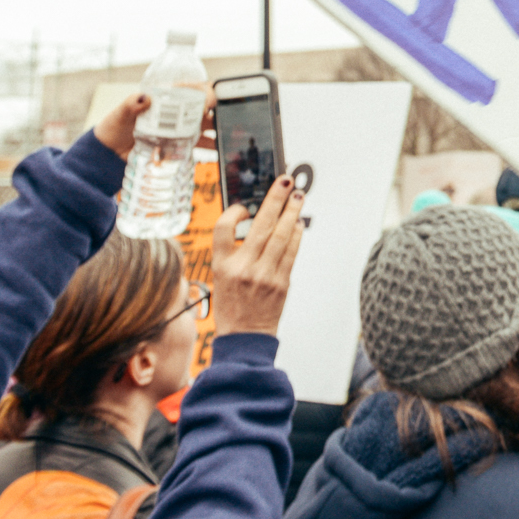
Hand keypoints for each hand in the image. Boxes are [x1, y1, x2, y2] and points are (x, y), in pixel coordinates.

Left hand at [93, 87, 218, 158]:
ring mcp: (176, 129)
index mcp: (164, 98)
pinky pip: (196, 144)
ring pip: (203, 124)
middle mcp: (174, 112)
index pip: (190, 89)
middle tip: (224, 117)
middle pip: (201, 106)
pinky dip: (209, 146)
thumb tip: (144, 98)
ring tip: (225, 134)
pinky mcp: (176, 145)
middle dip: (216, 109)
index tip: (211, 100)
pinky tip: (217, 150)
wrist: (107, 155)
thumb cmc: (113, 129)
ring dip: (216, 128)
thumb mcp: (120, 115)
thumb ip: (130, 105)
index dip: (204, 91)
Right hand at [211, 175, 304, 336]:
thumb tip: (256, 222)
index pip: (223, 228)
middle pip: (261, 224)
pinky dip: (296, 234)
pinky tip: (298, 223)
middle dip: (275, 198)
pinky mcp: (281, 282)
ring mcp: (264, 274)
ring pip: (282, 234)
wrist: (244, 339)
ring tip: (298, 196)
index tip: (244, 205)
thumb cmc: (232, 307)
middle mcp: (242, 267)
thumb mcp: (221, 278)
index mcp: (221, 266)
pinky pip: (292, 251)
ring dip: (292, 211)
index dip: (234, 211)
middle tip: (285, 180)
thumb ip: (235, 253)